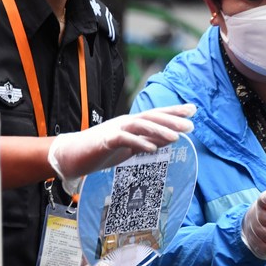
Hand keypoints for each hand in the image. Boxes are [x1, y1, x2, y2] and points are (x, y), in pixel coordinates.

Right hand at [48, 104, 196, 185]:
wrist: (72, 156)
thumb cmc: (102, 150)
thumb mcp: (130, 146)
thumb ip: (149, 140)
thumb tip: (170, 138)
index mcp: (133, 123)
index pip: (157, 114)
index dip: (175, 111)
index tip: (193, 110)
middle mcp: (126, 122)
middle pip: (151, 117)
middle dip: (172, 120)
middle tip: (192, 124)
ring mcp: (115, 129)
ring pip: (140, 125)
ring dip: (159, 130)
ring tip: (177, 136)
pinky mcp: (105, 141)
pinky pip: (124, 140)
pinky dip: (139, 143)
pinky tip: (152, 149)